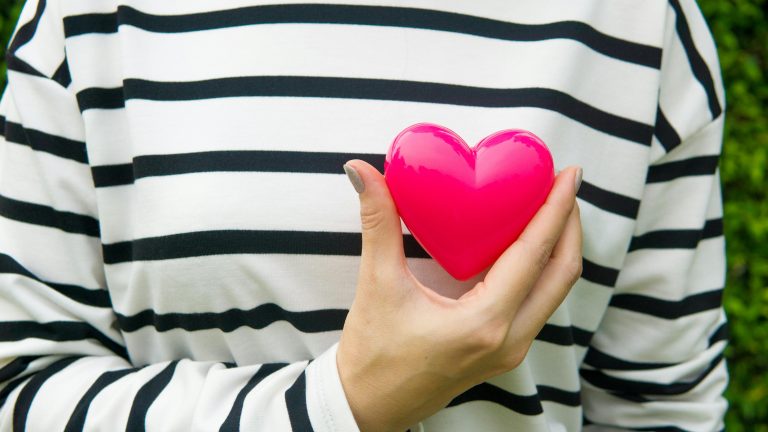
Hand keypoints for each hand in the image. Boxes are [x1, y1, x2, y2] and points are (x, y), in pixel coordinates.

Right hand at [337, 160, 582, 431]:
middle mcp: (509, 340)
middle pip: (562, 274)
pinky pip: (538, 304)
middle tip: (564, 184)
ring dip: (559, 248)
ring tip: (551, 208)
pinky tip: (526, 246)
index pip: (534, 255)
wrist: (369, 407)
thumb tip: (362, 171)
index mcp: (483, 323)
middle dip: (569, 225)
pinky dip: (542, 270)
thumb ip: (377, 224)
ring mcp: (511, 351)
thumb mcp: (377, 285)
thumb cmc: (372, 356)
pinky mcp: (504, 353)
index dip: (555, 210)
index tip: (568, 174)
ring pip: (555, 292)